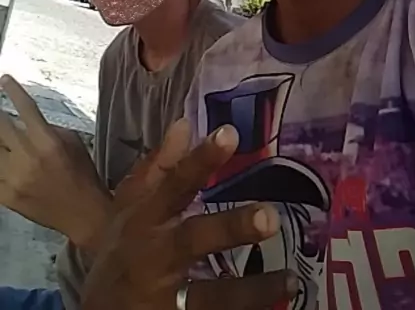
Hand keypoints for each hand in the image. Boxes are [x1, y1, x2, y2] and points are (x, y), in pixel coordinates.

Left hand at [0, 75, 111, 248]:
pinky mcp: (6, 196)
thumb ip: (51, 129)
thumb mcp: (74, 143)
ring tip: (1, 135)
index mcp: (47, 142)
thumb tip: (30, 121)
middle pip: (0, 127)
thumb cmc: (82, 173)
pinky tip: (1, 156)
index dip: (13, 91)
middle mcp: (27, 157)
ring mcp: (13, 178)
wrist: (82, 213)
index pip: (26, 109)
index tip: (4, 79)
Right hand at [82, 124, 297, 309]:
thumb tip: (185, 123)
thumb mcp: (130, 206)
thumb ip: (159, 167)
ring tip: (291, 280)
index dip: (200, 160)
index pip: (175, 183)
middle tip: (270, 217)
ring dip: (252, 290)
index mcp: (146, 219)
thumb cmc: (122, 249)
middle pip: (193, 240)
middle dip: (230, 229)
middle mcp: (155, 256)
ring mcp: (164, 298)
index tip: (230, 134)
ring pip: (210, 296)